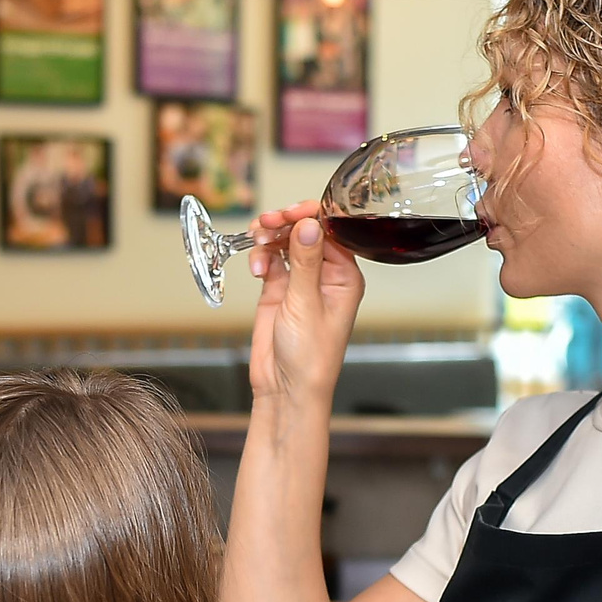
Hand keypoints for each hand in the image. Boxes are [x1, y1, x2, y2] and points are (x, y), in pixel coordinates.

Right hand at [245, 204, 364, 408]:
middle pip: (306, 231)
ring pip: (285, 241)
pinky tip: (257, 268)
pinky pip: (269, 259)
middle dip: (285, 223)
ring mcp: (300, 281)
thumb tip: (309, 224)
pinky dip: (260, 256)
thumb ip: (306, 261)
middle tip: (267, 223)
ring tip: (257, 241)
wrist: (285, 388)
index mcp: (345, 277)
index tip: (290, 212)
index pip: (332, 231)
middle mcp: (325, 275)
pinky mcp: (278, 289)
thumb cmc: (310, 358)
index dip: (311, 216)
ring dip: (269, 236)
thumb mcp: (306, 305)